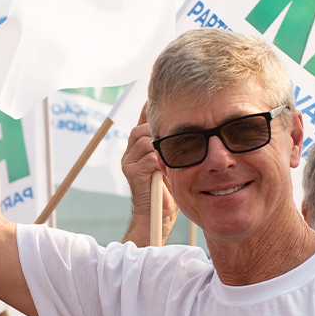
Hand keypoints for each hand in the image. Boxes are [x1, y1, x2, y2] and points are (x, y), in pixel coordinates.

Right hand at [122, 105, 176, 241]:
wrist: (158, 217)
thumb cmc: (170, 190)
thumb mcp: (174, 160)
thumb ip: (174, 142)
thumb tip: (186, 121)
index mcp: (139, 146)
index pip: (144, 118)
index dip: (151, 108)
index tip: (163, 98)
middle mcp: (130, 151)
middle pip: (142, 127)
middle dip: (160, 131)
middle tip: (178, 139)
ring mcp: (128, 161)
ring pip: (146, 140)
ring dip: (163, 148)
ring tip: (172, 160)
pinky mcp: (131, 172)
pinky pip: (150, 156)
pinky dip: (162, 161)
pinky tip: (168, 170)